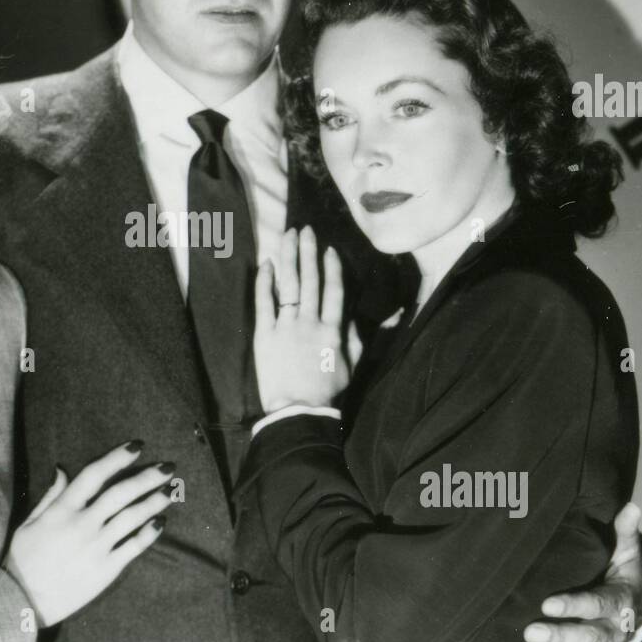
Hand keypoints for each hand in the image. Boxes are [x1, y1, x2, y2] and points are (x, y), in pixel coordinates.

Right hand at [3, 441, 172, 626]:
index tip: (137, 446)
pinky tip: (161, 522)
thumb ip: (50, 495)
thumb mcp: (28, 522)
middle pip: (121, 493)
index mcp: (62, 509)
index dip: (117, 458)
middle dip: (147, 477)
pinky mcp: (107, 569)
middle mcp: (82, 524)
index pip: (94, 474)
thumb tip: (62, 468)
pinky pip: (134, 546)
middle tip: (169, 467)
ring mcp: (96, 547)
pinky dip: (150, 532)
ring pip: (132, 517)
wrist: (23, 602)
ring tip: (171, 491)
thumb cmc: (23, 560)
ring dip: (154, 501)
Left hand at [254, 226, 353, 412]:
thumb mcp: (353, 364)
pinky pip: (264, 303)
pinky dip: (264, 283)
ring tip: (286, 236)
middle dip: (307, 252)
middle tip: (304, 229)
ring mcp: (286, 327)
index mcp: (333, 329)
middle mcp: (310, 322)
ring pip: (288, 285)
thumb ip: (360, 336)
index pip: (333, 290)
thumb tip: (377, 316)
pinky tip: (265, 264)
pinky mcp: (265, 335)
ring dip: (288, 258)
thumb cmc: (328, 390)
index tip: (327, 248)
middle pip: (310, 280)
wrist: (298, 411)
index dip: (331, 267)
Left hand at [523, 502, 641, 641]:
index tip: (547, 604)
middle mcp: (615, 630)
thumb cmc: (624, 575)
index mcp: (620, 600)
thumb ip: (624, 532)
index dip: (574, 606)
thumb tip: (631, 505)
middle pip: (591, 637)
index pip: (597, 604)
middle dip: (562, 636)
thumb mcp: (626, 553)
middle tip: (532, 632)